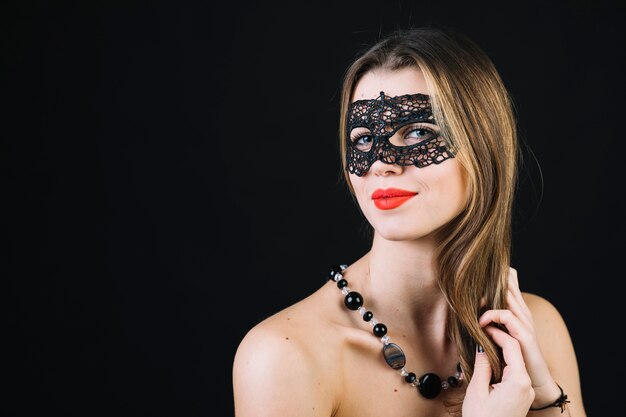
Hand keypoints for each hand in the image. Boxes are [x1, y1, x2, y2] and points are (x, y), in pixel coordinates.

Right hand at [462, 327, 534, 416]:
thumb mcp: (477, 390)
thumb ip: (482, 366)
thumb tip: (482, 347)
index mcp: (518, 382)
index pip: (512, 347)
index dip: (498, 333)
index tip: (483, 326)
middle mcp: (526, 386)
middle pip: (517, 353)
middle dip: (502, 338)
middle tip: (486, 328)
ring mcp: (525, 393)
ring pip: (517, 362)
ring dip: (504, 350)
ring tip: (486, 340)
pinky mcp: (522, 398)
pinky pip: (516, 373)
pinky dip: (505, 362)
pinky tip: (492, 359)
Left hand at [478, 267, 560, 407]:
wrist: (535, 379)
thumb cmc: (515, 356)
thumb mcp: (503, 334)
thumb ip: (493, 321)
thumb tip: (473, 310)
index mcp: (518, 310)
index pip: (511, 282)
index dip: (498, 273)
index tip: (477, 273)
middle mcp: (523, 313)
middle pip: (510, 284)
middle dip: (492, 278)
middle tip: (471, 279)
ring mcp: (525, 323)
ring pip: (509, 298)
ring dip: (489, 296)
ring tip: (473, 300)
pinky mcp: (525, 336)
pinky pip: (508, 318)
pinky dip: (493, 316)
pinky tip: (482, 322)